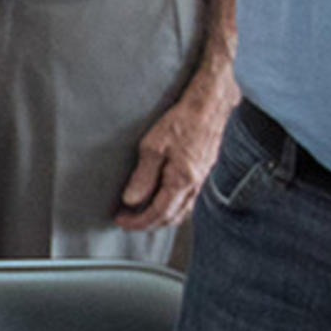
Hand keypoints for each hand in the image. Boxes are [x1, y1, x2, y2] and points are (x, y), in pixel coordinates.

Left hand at [117, 64, 238, 230]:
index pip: (158, 213)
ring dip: (162, 218)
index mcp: (182, 181)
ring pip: (183, 211)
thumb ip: (143, 177)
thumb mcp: (153, 147)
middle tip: (128, 221)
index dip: (138, 222)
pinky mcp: (204, 172)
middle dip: (148, 224)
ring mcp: (202, 179)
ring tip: (142, 215)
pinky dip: (174, 207)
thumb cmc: (181, 122)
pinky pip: (189, 200)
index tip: (120, 221)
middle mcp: (195, 185)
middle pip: (172, 217)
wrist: (209, 106)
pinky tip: (164, 200)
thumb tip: (131, 200)